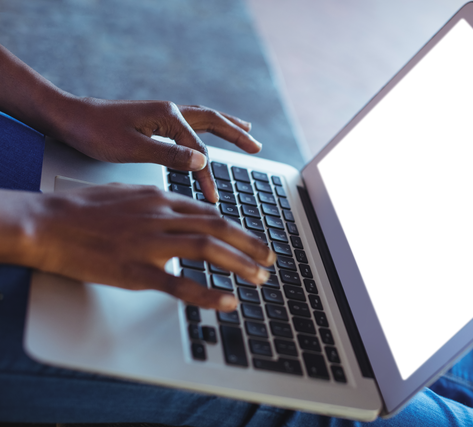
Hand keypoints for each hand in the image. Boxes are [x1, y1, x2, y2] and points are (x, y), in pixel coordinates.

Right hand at [4, 184, 275, 310]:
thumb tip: (179, 210)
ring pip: (207, 249)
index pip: (210, 213)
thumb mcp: (127, 194)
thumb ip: (158, 203)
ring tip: (260, 278)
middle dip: (250, 243)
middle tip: (270, 258)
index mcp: (161, 200)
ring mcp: (150, 243)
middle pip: (218, 227)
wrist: (48, 223)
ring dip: (240, 264)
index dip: (238, 228)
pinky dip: (208, 293)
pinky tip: (228, 302)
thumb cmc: (83, 209)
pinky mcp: (135, 270)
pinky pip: (179, 283)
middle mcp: (161, 218)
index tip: (253, 240)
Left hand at [50, 97, 261, 202]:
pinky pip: (192, 122)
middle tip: (256, 147)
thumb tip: (202, 161)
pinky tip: (209, 134)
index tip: (214, 198)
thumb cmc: (95, 133)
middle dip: (236, 134)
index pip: (198, 150)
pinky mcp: (156, 119)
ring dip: (227, 126)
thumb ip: (168, 155)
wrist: (69, 118)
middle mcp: (169, 111)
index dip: (207, 176)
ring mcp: (163, 113)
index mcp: (167, 116)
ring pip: (204, 118)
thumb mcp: (131, 149)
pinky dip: (208, 127)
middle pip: (213, 121)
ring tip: (247, 132)